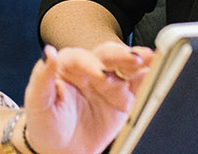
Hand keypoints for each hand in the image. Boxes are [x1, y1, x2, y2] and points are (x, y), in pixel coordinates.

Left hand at [20, 42, 154, 153]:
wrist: (59, 149)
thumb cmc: (45, 123)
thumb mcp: (37, 102)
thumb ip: (42, 77)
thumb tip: (48, 53)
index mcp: (68, 66)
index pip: (81, 58)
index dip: (90, 63)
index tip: (98, 74)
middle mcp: (91, 69)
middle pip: (108, 56)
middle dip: (121, 56)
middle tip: (134, 59)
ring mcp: (110, 82)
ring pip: (126, 66)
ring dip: (140, 61)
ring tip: (153, 59)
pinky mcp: (124, 98)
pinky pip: (139, 85)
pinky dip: (150, 78)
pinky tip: (160, 72)